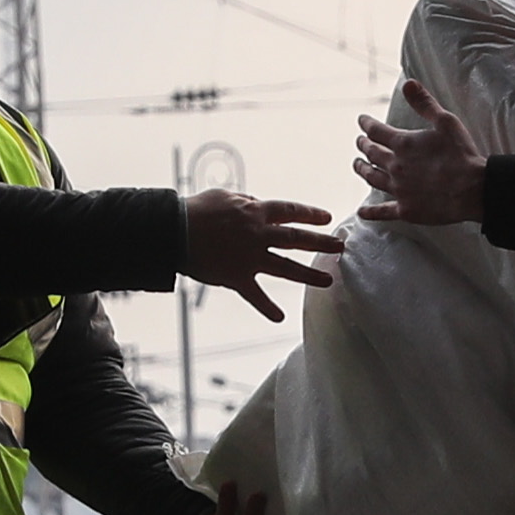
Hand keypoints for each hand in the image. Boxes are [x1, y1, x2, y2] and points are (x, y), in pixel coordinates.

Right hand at [180, 185, 344, 320]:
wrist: (174, 231)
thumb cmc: (195, 210)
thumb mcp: (225, 197)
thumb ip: (245, 200)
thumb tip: (257, 203)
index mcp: (256, 212)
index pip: (290, 211)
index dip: (310, 214)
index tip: (326, 218)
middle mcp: (258, 235)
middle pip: (297, 239)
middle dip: (322, 242)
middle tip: (340, 246)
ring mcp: (250, 258)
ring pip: (287, 268)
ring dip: (309, 274)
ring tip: (328, 280)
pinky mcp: (237, 277)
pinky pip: (255, 295)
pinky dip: (267, 308)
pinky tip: (279, 317)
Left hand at [353, 84, 488, 226]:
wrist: (473, 189)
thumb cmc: (462, 154)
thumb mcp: (446, 122)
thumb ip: (424, 103)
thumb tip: (408, 84)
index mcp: (403, 144)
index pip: (376, 131)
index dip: (366, 124)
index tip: (361, 121)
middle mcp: (395, 166)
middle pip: (371, 154)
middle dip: (363, 145)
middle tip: (359, 142)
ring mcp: (398, 189)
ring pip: (372, 178)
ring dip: (362, 170)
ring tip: (357, 165)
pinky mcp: (405, 209)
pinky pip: (382, 211)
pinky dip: (370, 212)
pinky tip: (362, 212)